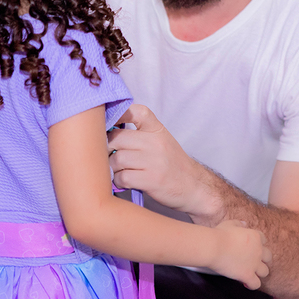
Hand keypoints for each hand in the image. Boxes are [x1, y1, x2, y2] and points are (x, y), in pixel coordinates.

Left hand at [108, 104, 220, 222]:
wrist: (194, 186)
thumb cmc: (171, 163)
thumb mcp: (160, 140)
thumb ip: (138, 133)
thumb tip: (104, 132)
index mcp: (157, 129)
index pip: (136, 112)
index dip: (119, 114)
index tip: (109, 124)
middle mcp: (156, 142)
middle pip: (116, 138)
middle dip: (107, 149)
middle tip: (109, 156)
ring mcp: (154, 161)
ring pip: (116, 159)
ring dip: (113, 168)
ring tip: (120, 171)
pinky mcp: (151, 179)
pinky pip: (122, 177)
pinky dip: (119, 181)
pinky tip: (126, 181)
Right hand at [210, 220, 270, 289]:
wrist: (213, 247)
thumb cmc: (219, 234)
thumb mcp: (230, 224)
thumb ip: (239, 223)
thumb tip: (244, 224)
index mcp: (255, 236)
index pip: (264, 240)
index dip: (257, 244)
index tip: (249, 248)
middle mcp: (258, 250)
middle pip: (268, 257)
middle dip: (262, 260)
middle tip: (251, 262)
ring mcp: (254, 264)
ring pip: (265, 272)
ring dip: (258, 273)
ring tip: (249, 273)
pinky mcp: (247, 275)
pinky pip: (256, 284)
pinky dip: (252, 284)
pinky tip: (245, 283)